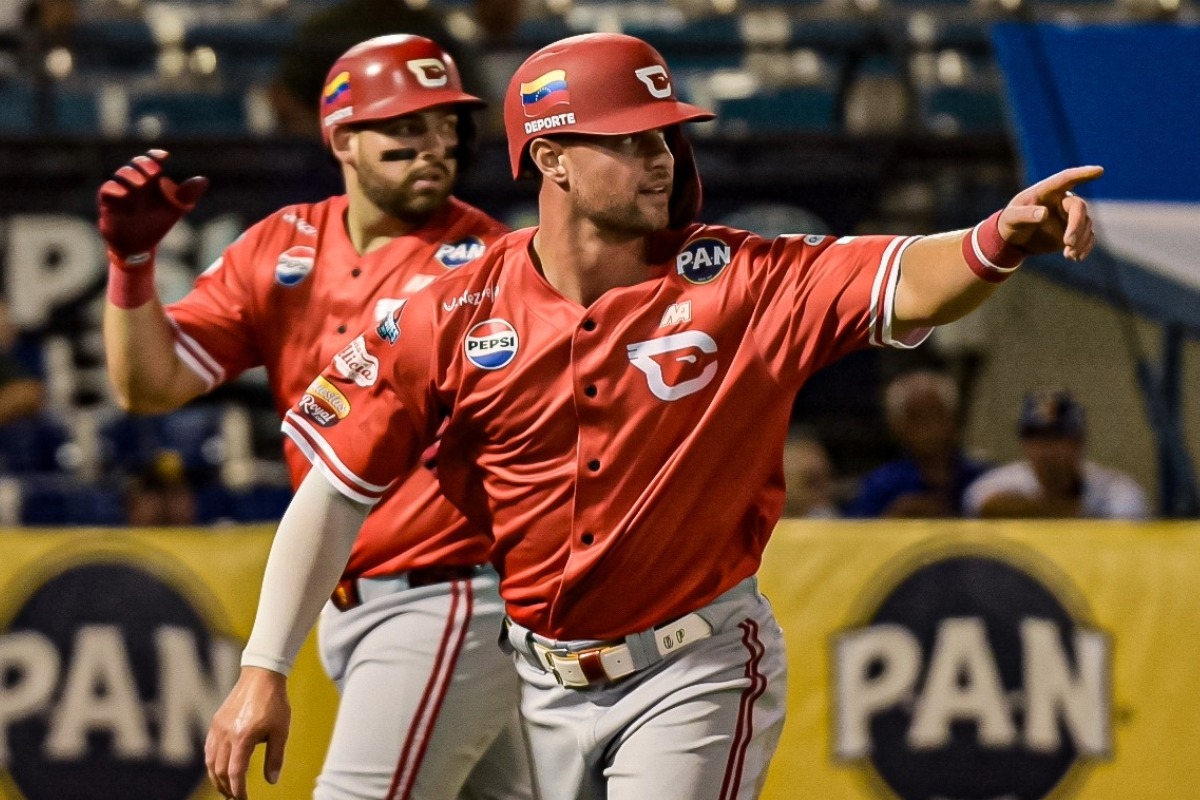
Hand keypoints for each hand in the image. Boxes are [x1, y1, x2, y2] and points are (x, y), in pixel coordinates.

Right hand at [97, 149, 208, 260]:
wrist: (139, 244)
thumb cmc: (156, 221)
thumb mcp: (175, 208)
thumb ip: (187, 194)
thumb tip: (204, 180)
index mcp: (150, 179)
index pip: (151, 160)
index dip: (155, 155)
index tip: (165, 156)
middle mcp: (133, 181)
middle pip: (135, 164)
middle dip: (144, 164)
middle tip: (154, 170)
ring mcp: (120, 191)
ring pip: (120, 175)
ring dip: (130, 175)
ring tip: (141, 182)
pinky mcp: (108, 203)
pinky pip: (107, 190)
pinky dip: (115, 188)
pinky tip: (125, 192)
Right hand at [205, 667, 290, 799]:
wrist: (262, 676)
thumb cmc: (274, 703)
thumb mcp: (281, 731)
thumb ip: (275, 757)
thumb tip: (271, 781)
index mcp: (242, 738)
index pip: (235, 773)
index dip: (238, 790)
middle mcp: (226, 735)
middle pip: (220, 771)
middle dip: (226, 788)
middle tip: (235, 798)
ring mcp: (218, 728)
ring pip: (210, 761)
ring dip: (217, 778)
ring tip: (226, 788)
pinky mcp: (215, 722)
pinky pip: (209, 749)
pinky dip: (212, 763)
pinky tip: (219, 768)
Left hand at [997, 165, 1101, 261]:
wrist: (1014, 239)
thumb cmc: (1011, 222)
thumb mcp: (1011, 218)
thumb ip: (1025, 215)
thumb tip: (1044, 213)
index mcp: (1047, 191)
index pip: (1067, 178)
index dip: (1082, 174)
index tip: (1099, 170)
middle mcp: (1062, 200)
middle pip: (1079, 207)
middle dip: (1076, 225)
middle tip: (1068, 243)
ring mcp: (1070, 216)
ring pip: (1086, 224)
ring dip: (1081, 240)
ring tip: (1069, 255)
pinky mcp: (1074, 231)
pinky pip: (1087, 237)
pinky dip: (1085, 247)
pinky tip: (1076, 258)